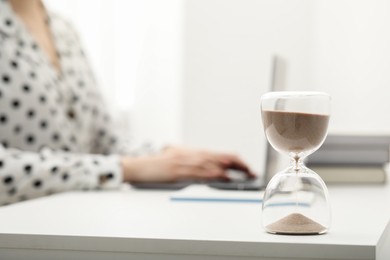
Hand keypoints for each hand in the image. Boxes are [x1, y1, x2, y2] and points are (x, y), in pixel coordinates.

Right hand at [121, 146, 254, 182]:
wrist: (141, 166)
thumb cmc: (157, 163)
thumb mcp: (175, 156)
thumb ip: (188, 158)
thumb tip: (201, 163)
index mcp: (193, 152)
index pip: (220, 154)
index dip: (236, 160)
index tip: (246, 167)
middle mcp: (193, 155)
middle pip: (222, 157)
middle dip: (240, 164)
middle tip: (251, 172)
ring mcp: (187, 163)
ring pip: (215, 164)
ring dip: (232, 170)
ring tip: (245, 175)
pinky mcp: (180, 172)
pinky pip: (201, 173)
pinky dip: (215, 175)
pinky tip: (225, 177)